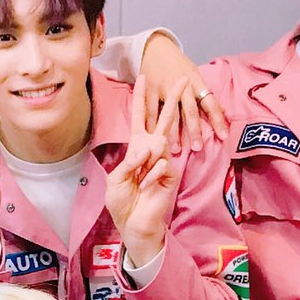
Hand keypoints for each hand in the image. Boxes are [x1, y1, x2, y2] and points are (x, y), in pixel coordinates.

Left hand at [105, 82, 178, 263]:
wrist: (134, 223)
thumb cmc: (122, 201)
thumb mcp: (116, 178)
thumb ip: (129, 161)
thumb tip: (148, 148)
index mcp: (136, 147)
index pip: (139, 117)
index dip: (140, 98)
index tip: (143, 77)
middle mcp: (151, 150)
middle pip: (163, 119)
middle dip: (172, 98)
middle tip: (183, 77)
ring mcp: (164, 160)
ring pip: (160, 143)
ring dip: (146, 162)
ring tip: (139, 181)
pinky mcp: (172, 173)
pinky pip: (162, 164)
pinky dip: (150, 176)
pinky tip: (146, 188)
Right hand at [136, 33, 227, 153]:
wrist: (155, 47)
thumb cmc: (177, 64)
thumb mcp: (193, 74)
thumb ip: (202, 92)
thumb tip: (220, 112)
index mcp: (195, 82)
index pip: (210, 103)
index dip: (218, 120)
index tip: (224, 136)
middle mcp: (181, 85)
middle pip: (190, 111)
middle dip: (194, 130)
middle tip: (198, 148)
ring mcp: (164, 88)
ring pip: (169, 115)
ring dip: (173, 134)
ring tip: (175, 150)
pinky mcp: (149, 90)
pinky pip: (151, 111)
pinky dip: (152, 126)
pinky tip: (153, 139)